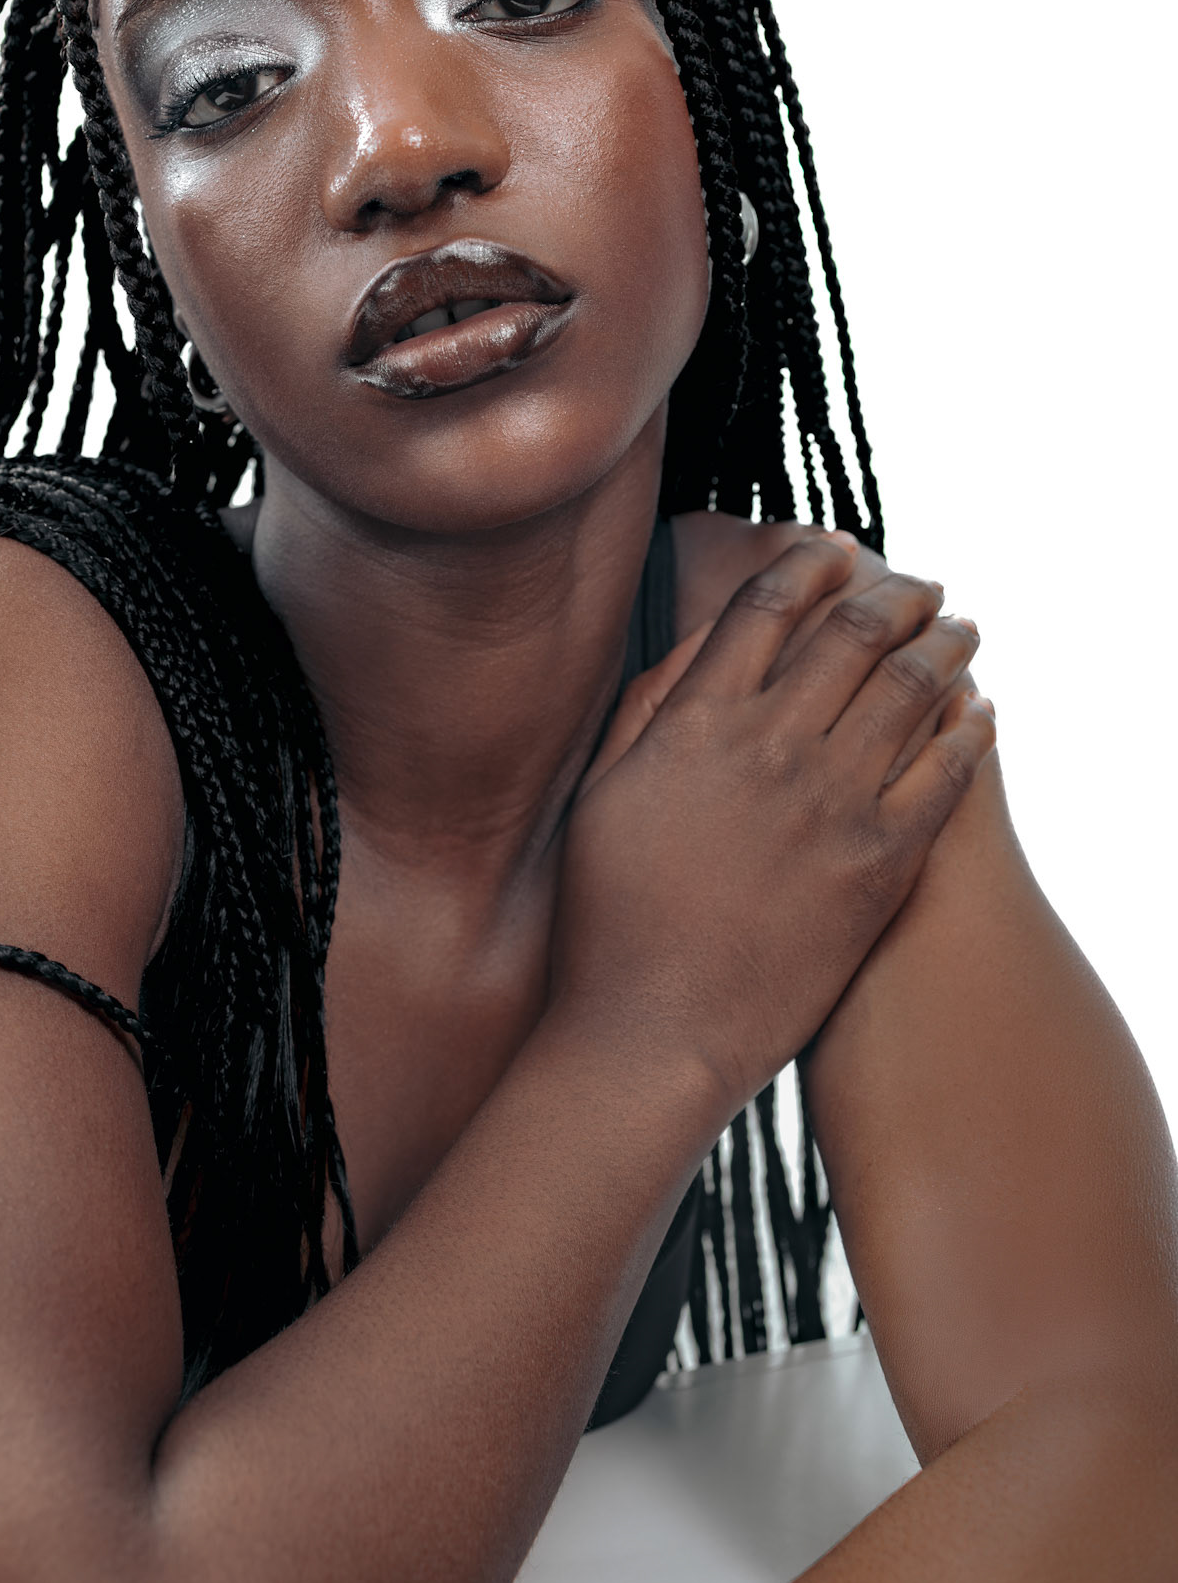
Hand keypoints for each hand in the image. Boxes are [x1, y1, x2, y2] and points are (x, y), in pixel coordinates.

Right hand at [553, 533, 994, 1118]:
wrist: (654, 1031)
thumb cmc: (611, 915)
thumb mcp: (602, 792)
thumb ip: (650, 707)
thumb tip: (702, 641)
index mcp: (694, 722)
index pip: (767, 607)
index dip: (810, 565)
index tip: (838, 552)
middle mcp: (770, 747)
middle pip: (852, 633)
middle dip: (895, 594)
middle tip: (919, 585)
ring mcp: (833, 803)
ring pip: (911, 689)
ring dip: (944, 644)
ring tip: (959, 629)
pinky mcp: (882, 862)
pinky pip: (946, 772)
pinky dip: (970, 727)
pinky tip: (979, 711)